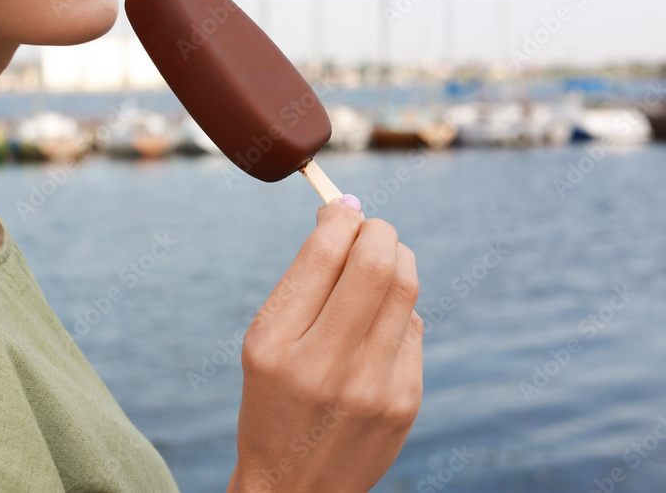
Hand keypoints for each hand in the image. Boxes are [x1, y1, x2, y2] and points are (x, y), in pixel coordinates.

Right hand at [228, 200, 422, 492]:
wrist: (296, 487)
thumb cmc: (274, 400)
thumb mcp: (264, 343)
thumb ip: (305, 282)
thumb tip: (347, 216)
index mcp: (276, 344)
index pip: (325, 253)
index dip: (339, 217)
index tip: (338, 209)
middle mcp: (325, 364)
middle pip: (376, 263)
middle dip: (377, 229)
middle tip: (368, 227)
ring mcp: (373, 386)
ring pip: (405, 287)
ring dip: (396, 258)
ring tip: (379, 260)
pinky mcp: (405, 401)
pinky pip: (412, 326)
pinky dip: (398, 309)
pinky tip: (379, 323)